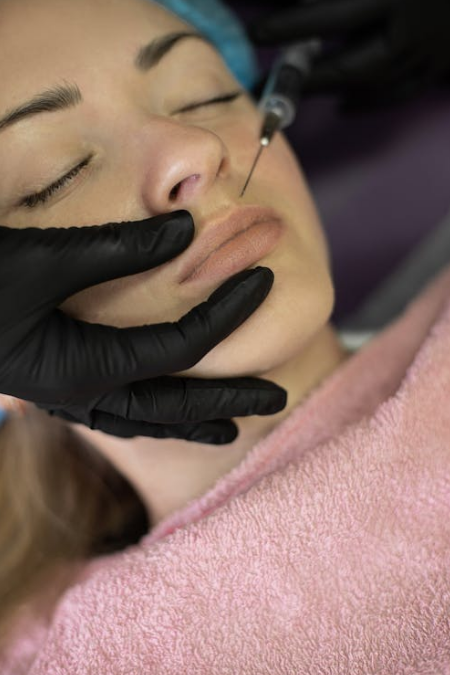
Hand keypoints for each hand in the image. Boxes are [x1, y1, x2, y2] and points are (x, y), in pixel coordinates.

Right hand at [0, 212, 285, 443]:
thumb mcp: (40, 258)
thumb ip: (116, 249)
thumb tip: (186, 230)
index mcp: (81, 367)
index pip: (178, 348)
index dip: (225, 315)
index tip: (263, 282)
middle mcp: (77, 393)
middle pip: (172, 405)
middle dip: (227, 402)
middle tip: (277, 400)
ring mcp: (62, 397)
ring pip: (142, 420)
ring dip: (189, 422)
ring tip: (230, 430)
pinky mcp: (51, 386)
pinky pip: (113, 413)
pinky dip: (146, 415)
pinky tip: (157, 410)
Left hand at [251, 0, 449, 108]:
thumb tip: (299, 2)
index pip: (331, 16)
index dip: (290, 27)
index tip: (256, 33)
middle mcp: (413, 28)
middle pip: (350, 63)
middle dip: (307, 76)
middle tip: (269, 82)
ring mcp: (433, 48)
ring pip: (374, 81)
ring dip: (334, 90)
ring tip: (299, 92)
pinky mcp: (444, 60)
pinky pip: (403, 90)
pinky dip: (371, 100)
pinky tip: (343, 107)